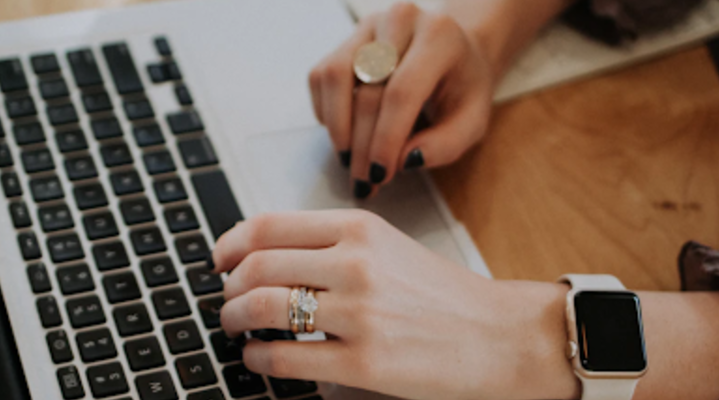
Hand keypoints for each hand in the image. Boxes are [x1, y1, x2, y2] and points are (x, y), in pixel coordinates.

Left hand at [212, 210, 577, 399]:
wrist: (500, 336)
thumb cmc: (444, 296)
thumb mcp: (389, 248)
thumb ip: (332, 245)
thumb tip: (266, 255)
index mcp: (360, 229)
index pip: (269, 225)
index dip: (230, 243)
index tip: (218, 259)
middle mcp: (356, 264)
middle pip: (257, 266)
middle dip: (228, 287)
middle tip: (226, 301)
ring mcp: (360, 314)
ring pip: (263, 308)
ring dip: (234, 320)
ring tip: (236, 328)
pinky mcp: (365, 363)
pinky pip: (286, 358)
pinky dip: (257, 359)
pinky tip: (259, 359)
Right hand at [308, 2, 493, 197]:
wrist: (453, 52)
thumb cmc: (461, 88)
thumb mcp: (472, 121)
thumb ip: (445, 145)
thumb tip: (404, 161)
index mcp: (439, 37)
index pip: (402, 91)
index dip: (386, 138)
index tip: (380, 175)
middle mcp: (400, 21)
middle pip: (367, 91)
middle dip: (362, 145)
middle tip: (364, 181)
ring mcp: (368, 26)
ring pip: (334, 77)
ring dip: (337, 128)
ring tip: (349, 159)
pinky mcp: (345, 39)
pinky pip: (321, 77)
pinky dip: (327, 112)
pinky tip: (346, 133)